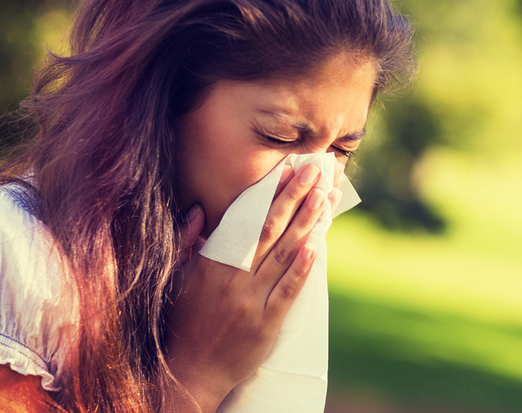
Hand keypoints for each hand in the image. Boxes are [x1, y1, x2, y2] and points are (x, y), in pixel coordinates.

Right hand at [165, 163, 326, 411]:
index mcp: (211, 263)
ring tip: (324, 197)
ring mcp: (251, 300)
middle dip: (294, 197)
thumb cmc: (183, 321)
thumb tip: (198, 211)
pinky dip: (301, 269)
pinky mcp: (266, 323)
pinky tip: (316, 247)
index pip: (245, 219)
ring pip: (283, 254)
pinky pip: (287, 292)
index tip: (287, 171)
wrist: (190, 371)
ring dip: (306, 223)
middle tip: (316, 172)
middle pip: (270, 229)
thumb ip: (185, 241)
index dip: (269, 194)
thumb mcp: (176, 278)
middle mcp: (233, 277)